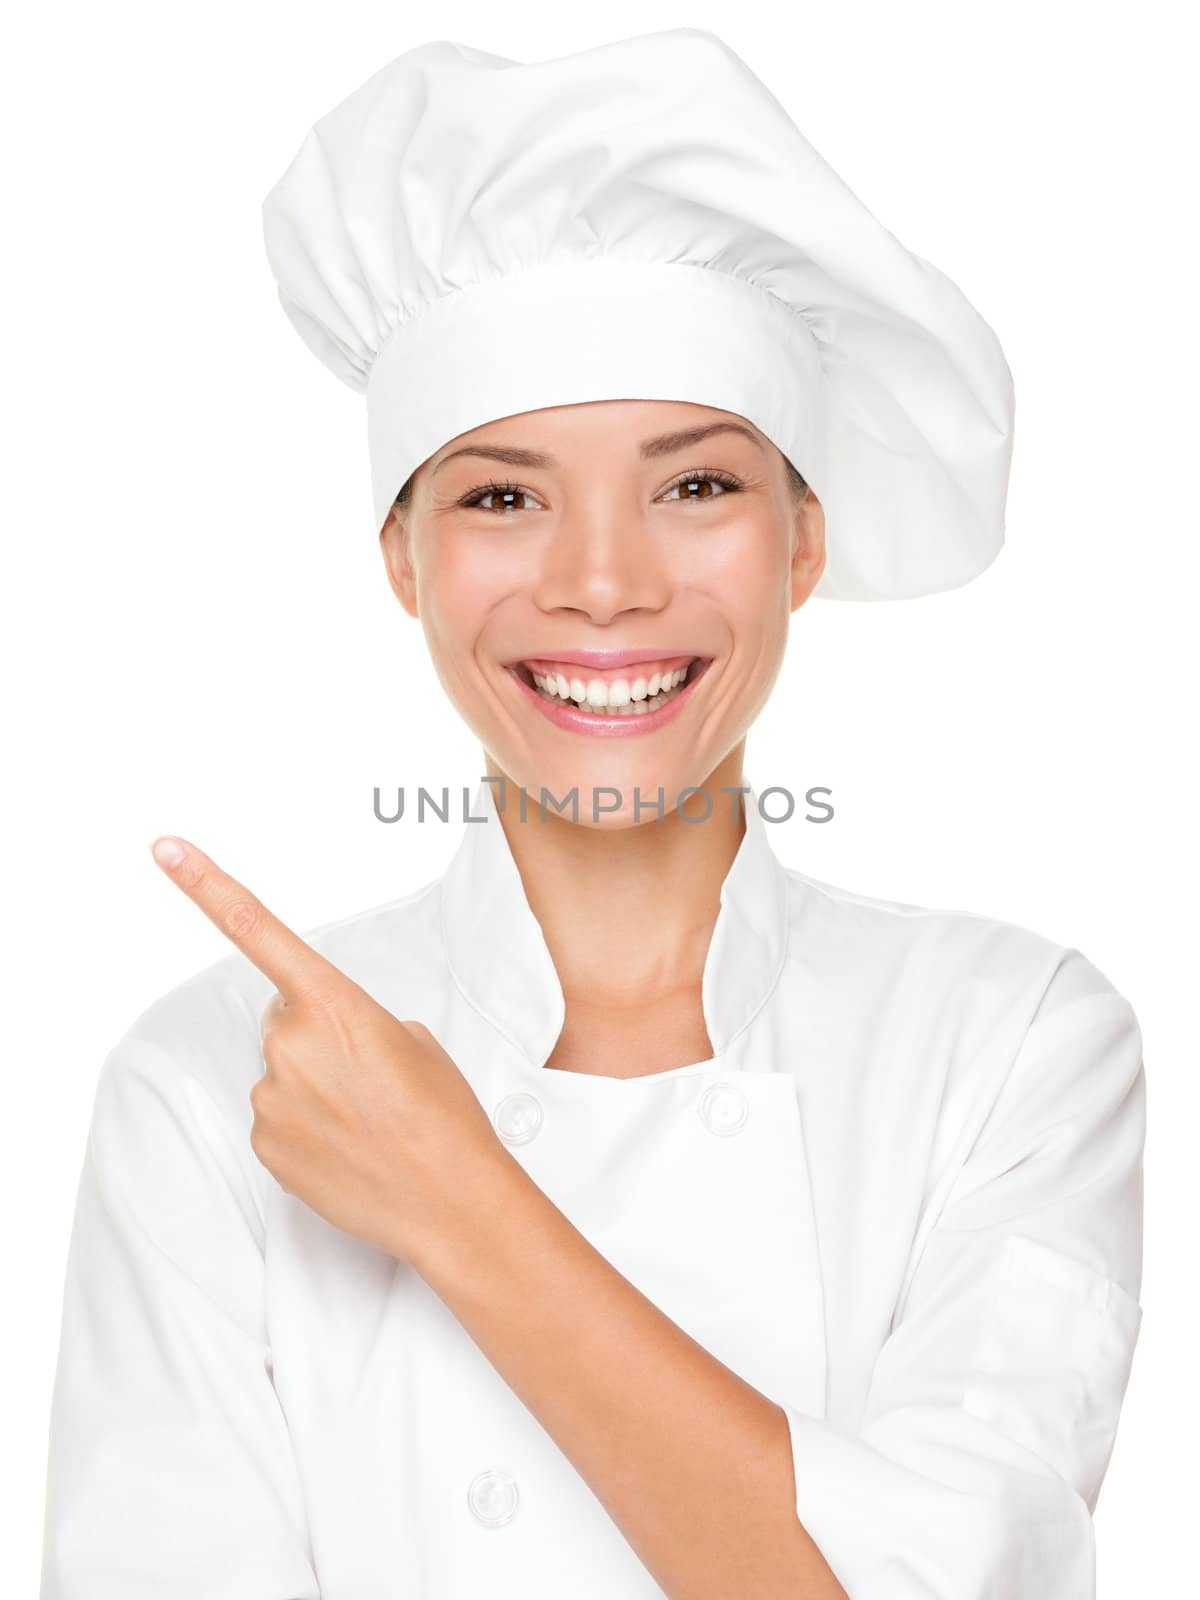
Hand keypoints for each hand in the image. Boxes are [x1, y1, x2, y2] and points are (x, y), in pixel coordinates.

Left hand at [149, 834, 507, 1265]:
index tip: (165, 847)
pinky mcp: (264, 1145)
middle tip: (369, 1078)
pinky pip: (278, 1120)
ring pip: (283, 1075)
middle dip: (318, 1038)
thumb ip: (357, 1022)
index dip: (205, 884)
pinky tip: (348, 1149)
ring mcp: (272, 1096)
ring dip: (315, 1089)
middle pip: (285, 1021)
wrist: (451, 1201)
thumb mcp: (414, 1042)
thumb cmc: (446, 1115)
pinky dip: (307, 1130)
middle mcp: (290, 1043)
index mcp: (334, 1002)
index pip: (258, 929)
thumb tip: (328, 1044)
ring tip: (367, 1120)